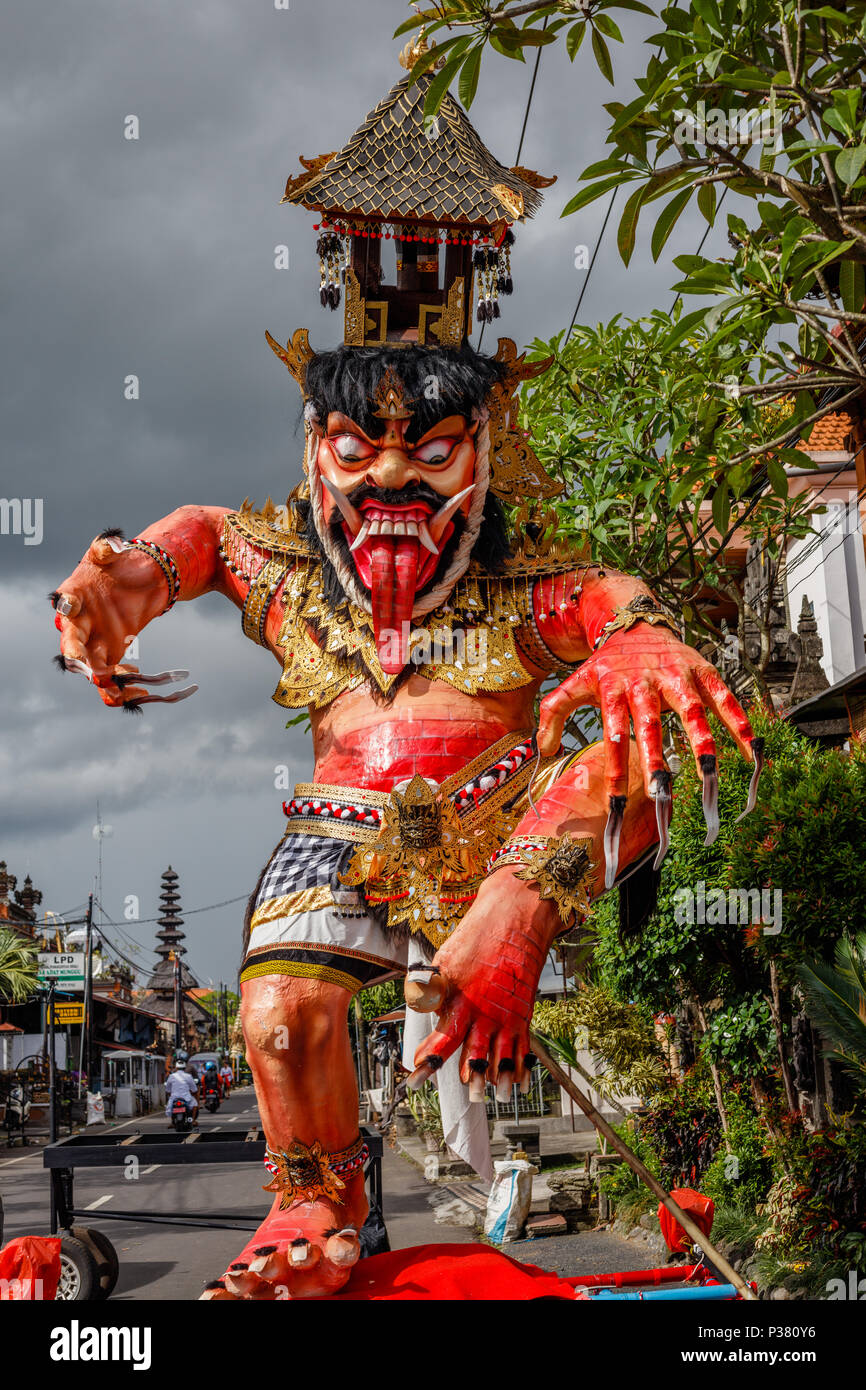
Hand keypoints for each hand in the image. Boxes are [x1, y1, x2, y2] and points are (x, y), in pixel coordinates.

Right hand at [52, 531, 195, 709]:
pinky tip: (139, 692)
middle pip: (72, 642)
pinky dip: (121, 690)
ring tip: (114, 685)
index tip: (69, 607)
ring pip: (90, 667)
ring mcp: (94, 643)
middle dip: (75, 653)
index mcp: (75, 597)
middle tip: (82, 661)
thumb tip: (111, 543)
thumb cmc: (118, 565)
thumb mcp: (111, 552)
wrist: (140, 580)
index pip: (66, 604)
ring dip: (100, 678)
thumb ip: (106, 547)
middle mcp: (79, 624)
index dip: (66, 607)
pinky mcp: (111, 655)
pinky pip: (111, 678)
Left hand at [407, 868, 558, 1099]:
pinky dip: (522, 1067)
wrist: (516, 918)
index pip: (442, 1040)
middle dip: (470, 1078)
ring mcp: (507, 1016)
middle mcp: (486, 1014)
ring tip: (498, 1097)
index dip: (427, 1062)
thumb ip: (430, 987)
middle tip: (467, 1096)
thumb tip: (414, 1004)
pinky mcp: (523, 1015)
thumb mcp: (444, 960)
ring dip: (498, 1079)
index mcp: (462, 1001)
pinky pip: (524, 1049)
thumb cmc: (476, 939)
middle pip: (477, 1055)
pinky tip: (519, 1083)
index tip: (413, 1079)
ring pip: (503, 1057)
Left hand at [537, 625, 761, 879]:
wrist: (635, 624)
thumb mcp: (575, 682)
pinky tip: (751, 750)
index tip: (615, 803)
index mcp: (613, 688)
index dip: (614, 768)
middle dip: (656, 759)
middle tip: (661, 793)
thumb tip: (544, 749)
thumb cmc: (607, 666)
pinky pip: (723, 697)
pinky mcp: (702, 670)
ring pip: (691, 710)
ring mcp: (677, 676)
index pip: (612, 733)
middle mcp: (645, 682)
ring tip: (710, 774)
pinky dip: (738, 721)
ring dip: (702, 742)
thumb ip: (554, 712)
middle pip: (650, 724)